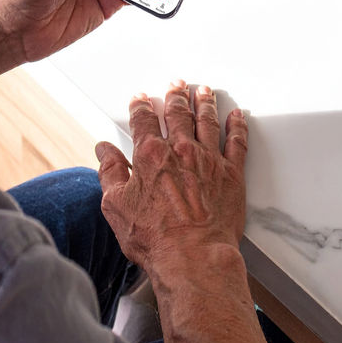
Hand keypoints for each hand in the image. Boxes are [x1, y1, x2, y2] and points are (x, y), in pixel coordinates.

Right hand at [95, 80, 248, 272]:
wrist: (194, 258)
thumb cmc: (155, 238)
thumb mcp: (116, 206)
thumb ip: (109, 173)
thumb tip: (104, 151)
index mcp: (150, 155)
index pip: (144, 121)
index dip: (141, 107)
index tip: (141, 99)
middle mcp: (181, 151)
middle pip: (178, 114)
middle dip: (175, 96)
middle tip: (176, 85)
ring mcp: (209, 160)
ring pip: (207, 121)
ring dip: (204, 102)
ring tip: (203, 91)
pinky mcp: (232, 174)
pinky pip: (237, 142)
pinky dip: (237, 126)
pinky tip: (237, 116)